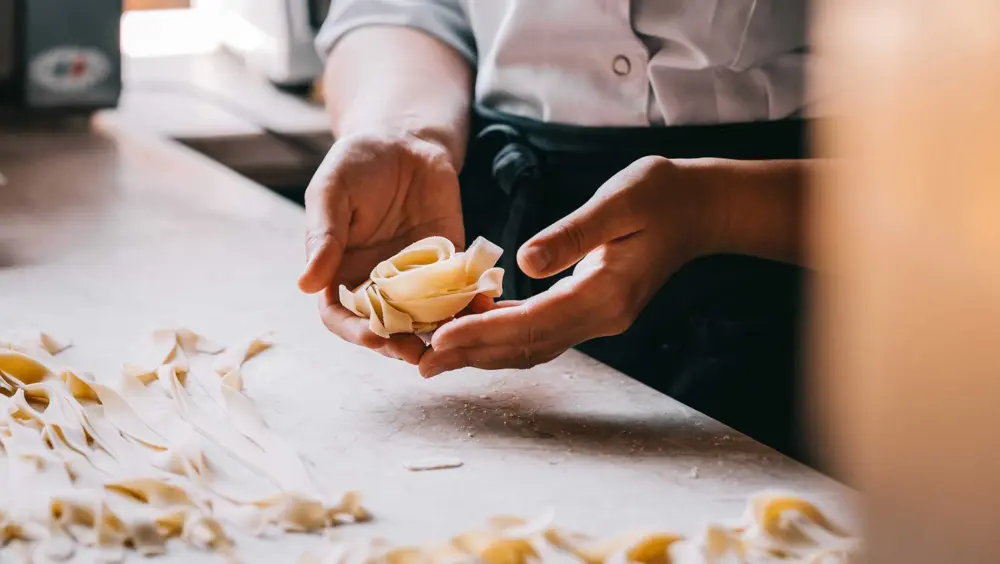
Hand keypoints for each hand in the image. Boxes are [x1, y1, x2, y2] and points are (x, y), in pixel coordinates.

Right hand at [298, 132, 464, 363]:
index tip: (373, 337)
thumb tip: (305, 284)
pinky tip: (482, 306)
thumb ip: (323, 237)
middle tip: (416, 352)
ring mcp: (416, 276)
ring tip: (452, 341)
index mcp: (341, 272)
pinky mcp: (450, 262)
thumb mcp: (331, 193)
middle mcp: (379, 282)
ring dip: (437, 334)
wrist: (406, 139)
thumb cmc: (358, 163)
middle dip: (399, 345)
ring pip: (425, 319)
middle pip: (385, 328)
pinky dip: (471, 302)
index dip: (354, 332)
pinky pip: (460, 290)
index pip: (341, 317)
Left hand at [418, 156, 722, 377]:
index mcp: (607, 293)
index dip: (484, 331)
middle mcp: (602, 317)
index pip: (534, 322)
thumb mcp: (619, 201)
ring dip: (484, 353)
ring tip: (437, 356)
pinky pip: (542, 332)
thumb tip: (523, 262)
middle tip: (421, 363)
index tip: (440, 339)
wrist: (701, 208)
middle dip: (472, 355)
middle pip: (527, 347)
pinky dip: (505, 335)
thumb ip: (573, 233)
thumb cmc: (663, 194)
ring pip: (532, 346)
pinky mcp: (593, 309)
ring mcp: (599, 318)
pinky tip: (475, 328)